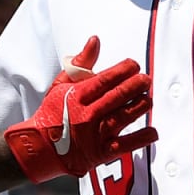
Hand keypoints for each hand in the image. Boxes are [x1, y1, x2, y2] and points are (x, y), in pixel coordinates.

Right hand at [6, 37, 156, 182]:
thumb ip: (81, 63)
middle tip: (146, 80)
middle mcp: (86, 114)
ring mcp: (95, 134)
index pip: (104, 80)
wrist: (42, 147)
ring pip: (123, 117)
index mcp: (77, 96)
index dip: (122, 70)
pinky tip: (151, 131)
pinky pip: (124, 145)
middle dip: (136, 86)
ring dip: (140, 106)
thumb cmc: (52, 114)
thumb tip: (95, 41)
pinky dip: (140, 138)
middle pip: (117, 97)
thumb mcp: (61, 85)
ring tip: (148, 99)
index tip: (133, 65)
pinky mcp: (101, 152)